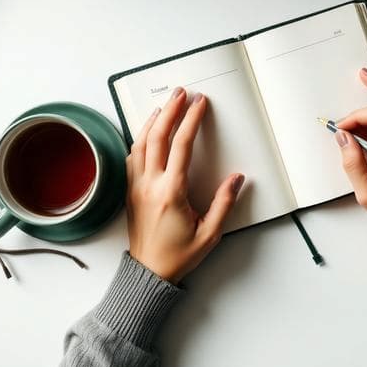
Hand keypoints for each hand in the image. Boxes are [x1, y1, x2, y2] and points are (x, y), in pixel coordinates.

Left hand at [126, 87, 244, 282]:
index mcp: (170, 192)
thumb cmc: (178, 256)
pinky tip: (147, 132)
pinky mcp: (130, 191)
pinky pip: (132, 157)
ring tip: (164, 105)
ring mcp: (136, 187)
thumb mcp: (210, 234)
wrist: (149, 274)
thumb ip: (224, 203)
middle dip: (170, 110)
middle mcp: (149, 185)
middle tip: (181, 93)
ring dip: (152, 121)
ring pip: (140, 143)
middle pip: (157, 136)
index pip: (181, 146)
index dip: (191, 120)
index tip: (200, 104)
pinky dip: (140, 138)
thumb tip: (237, 178)